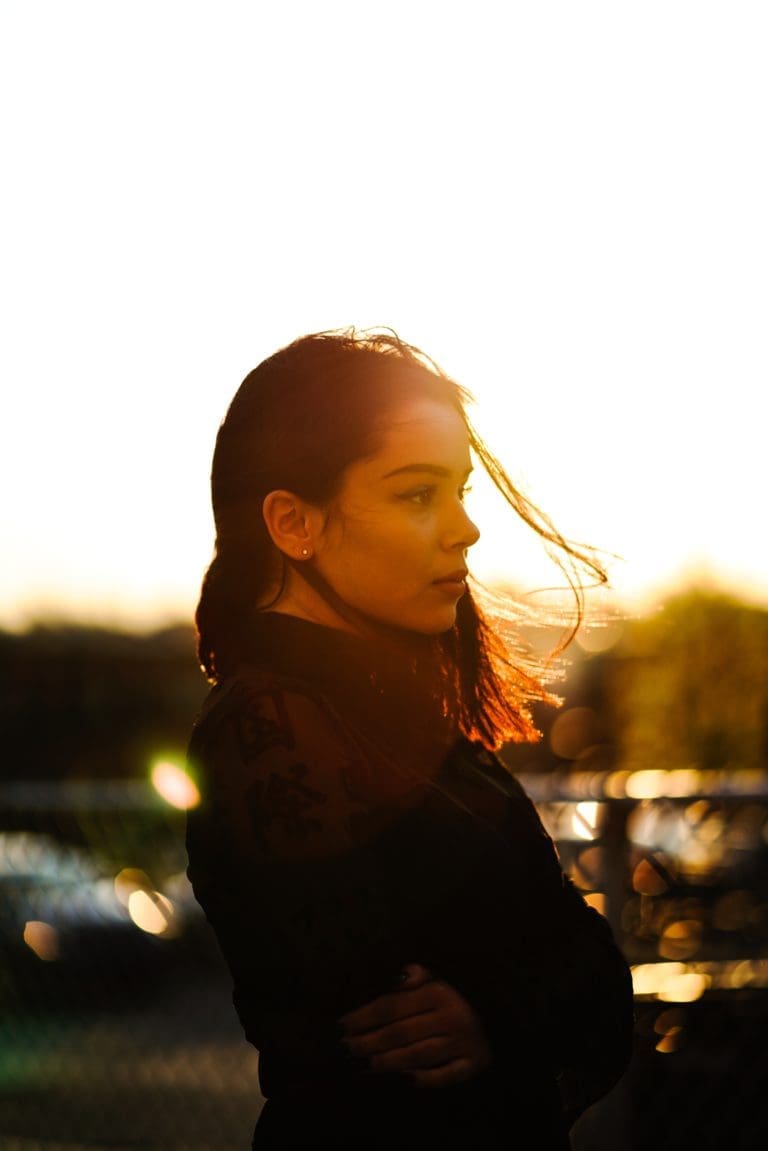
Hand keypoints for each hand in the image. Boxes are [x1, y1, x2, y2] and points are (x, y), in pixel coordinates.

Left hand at [338, 963, 491, 1087]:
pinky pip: (445, 1075)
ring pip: (418, 1055)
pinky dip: (425, 1078)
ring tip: (367, 1065)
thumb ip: (416, 978)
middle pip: (401, 1032)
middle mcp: (451, 1016)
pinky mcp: (473, 1064)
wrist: (499, 1018)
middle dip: (369, 1041)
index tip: (343, 1024)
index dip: (364, 1015)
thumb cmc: (453, 1002)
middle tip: (347, 1048)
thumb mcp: (436, 982)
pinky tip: (404, 1079)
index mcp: (438, 992)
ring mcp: (463, 1042)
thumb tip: (402, 973)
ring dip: (389, 1061)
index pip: (393, 1006)